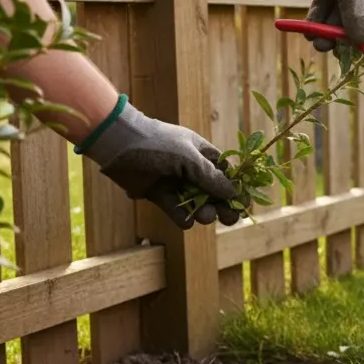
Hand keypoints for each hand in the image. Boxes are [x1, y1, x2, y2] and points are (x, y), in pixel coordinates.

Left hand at [78, 97, 242, 228]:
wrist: (118, 145)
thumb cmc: (157, 144)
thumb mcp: (189, 158)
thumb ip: (211, 177)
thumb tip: (234, 193)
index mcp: (203, 155)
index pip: (226, 174)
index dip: (236, 188)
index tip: (244, 203)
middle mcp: (192, 170)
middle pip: (215, 192)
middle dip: (224, 205)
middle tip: (230, 218)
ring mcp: (175, 183)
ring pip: (198, 204)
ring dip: (205, 212)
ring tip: (205, 216)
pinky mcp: (159, 195)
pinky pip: (177, 211)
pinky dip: (182, 217)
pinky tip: (186, 219)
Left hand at [275, 0, 363, 51]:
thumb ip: (356, 15)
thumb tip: (362, 42)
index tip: (350, 50)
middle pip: (354, 18)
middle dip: (339, 33)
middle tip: (324, 46)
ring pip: (336, 15)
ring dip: (324, 28)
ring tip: (312, 38)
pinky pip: (323, 7)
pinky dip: (315, 17)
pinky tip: (306, 27)